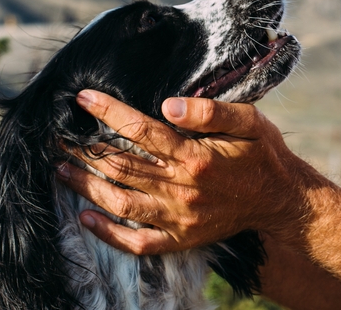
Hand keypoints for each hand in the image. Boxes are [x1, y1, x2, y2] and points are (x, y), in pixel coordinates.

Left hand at [56, 89, 311, 254]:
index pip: (141, 130)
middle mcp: (182, 189)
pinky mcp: (180, 238)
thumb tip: (169, 105)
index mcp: (196, 157)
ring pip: (120, 202)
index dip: (109, 112)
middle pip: (121, 166)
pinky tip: (86, 218)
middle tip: (57, 136)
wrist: (282, 203)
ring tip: (62, 170)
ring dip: (86, 186)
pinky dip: (107, 233)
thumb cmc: (263, 155)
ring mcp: (179, 218)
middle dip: (85, 149)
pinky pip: (137, 241)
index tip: (83, 98)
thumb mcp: (249, 121)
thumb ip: (210, 111)